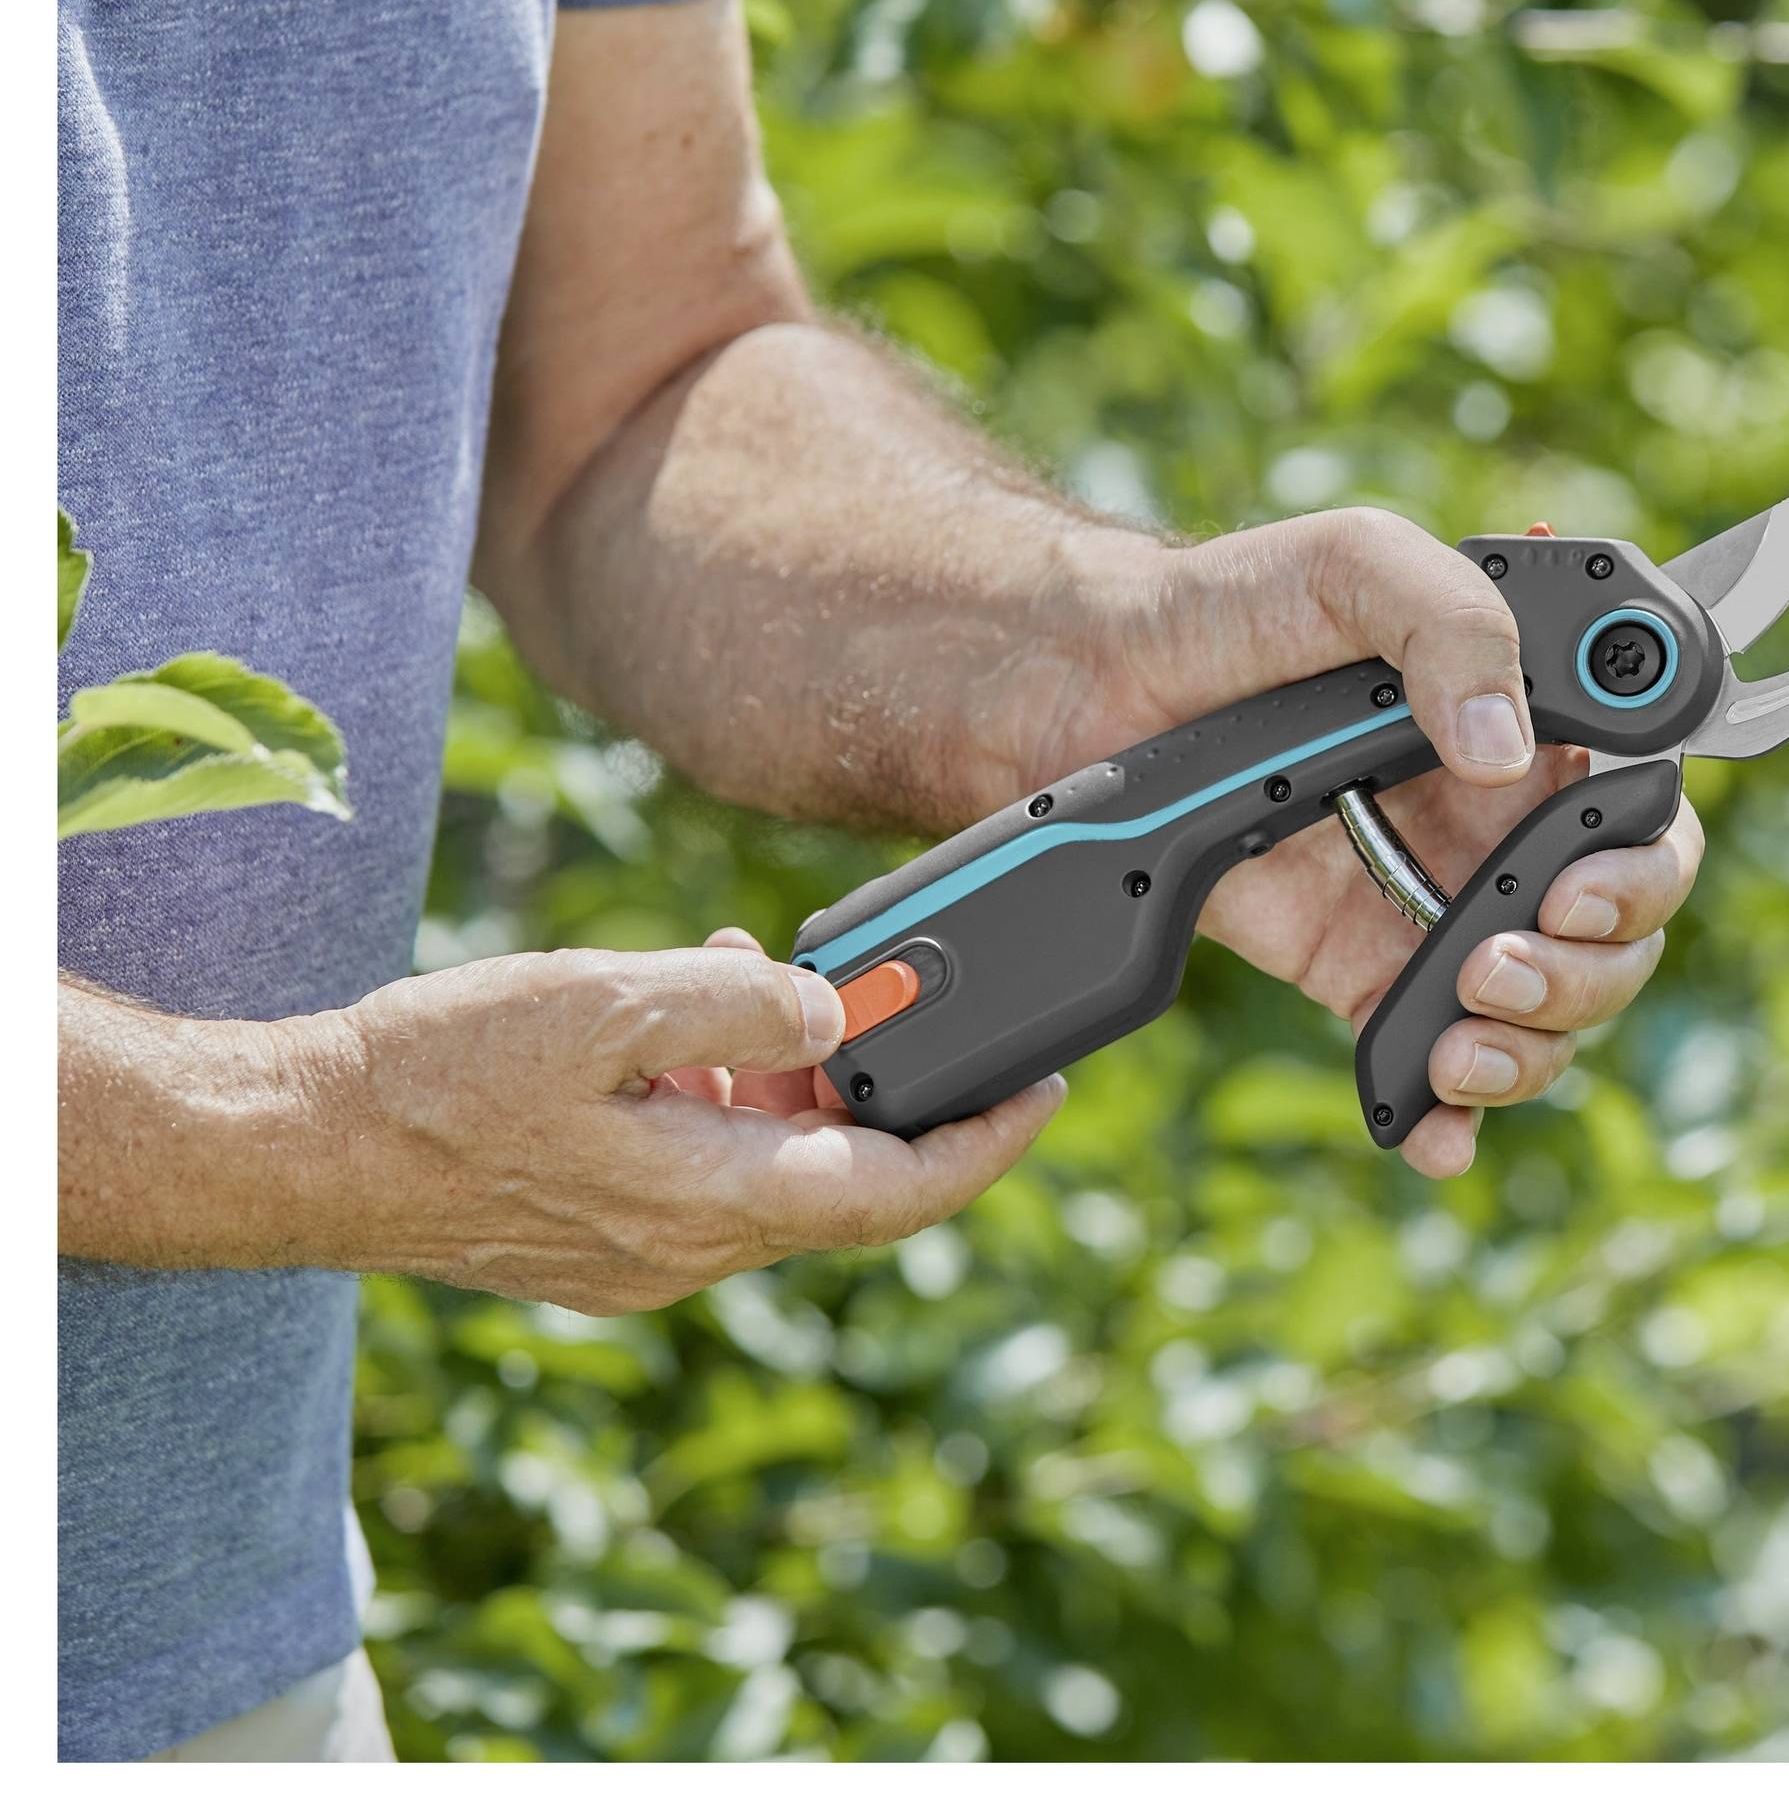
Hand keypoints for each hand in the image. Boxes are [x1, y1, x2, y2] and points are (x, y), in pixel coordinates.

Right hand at [299, 942, 1062, 1310]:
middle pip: (841, 1178)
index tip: (1047, 1089)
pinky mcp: (594, 1240)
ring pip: (769, 1167)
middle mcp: (687, 1252)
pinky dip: (723, 1098)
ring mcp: (639, 1256)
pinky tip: (684, 1019)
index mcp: (710, 1204)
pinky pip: (703, 1171)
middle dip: (876, 1083)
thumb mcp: (600, 1004)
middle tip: (886, 997)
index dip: (986, 1145)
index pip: (896, 1193)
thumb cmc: (434, 1074)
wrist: (296, 1146)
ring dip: (789, 1078)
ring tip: (754, 978)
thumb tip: (829, 1009)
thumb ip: (731, 1005)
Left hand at [993, 507, 1707, 1178]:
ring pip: (1547, 1005)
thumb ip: (1448, 625)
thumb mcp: (1349, 564)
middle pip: (1618, 925)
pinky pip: (1432, 1054)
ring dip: (1533, 1044)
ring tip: (1457, 1037)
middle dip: (1591, 966)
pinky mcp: (1360, 969)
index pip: (1643, 801)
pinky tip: (1433, 1130)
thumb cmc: (1226, 605)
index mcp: (1529, 719)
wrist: (1084, 689)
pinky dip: (1451, 1114)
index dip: (1645, 859)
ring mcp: (1436, 901)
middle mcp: (1502, 817)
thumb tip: (1505, 747)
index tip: (1576, 885)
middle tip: (1501, 961)